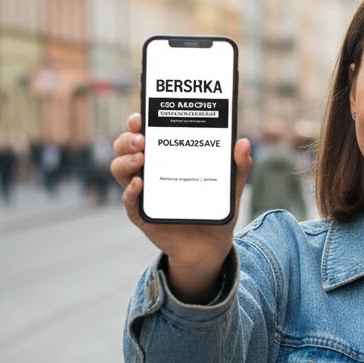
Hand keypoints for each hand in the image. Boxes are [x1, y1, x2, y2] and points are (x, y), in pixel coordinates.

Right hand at [111, 113, 252, 302]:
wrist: (211, 246)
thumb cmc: (215, 210)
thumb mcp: (230, 188)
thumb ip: (238, 167)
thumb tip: (244, 143)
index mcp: (165, 158)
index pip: (143, 134)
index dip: (137, 123)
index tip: (142, 116)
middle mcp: (148, 171)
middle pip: (124, 148)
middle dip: (127, 139)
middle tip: (142, 139)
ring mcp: (142, 193)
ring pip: (119, 170)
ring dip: (125, 160)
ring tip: (141, 158)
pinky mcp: (142, 215)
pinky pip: (129, 202)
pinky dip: (130, 191)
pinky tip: (140, 184)